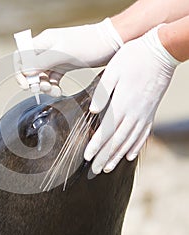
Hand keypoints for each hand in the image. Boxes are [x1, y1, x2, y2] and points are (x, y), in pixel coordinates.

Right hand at [14, 18, 122, 95]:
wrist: (110, 42)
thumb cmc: (89, 43)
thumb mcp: (64, 53)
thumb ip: (43, 62)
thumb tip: (26, 72)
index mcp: (43, 42)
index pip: (21, 56)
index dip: (20, 71)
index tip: (26, 84)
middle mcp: (46, 50)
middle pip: (30, 68)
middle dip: (34, 82)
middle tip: (44, 88)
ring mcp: (55, 58)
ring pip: (41, 75)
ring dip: (45, 86)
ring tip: (55, 91)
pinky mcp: (64, 65)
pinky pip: (52, 78)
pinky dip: (53, 86)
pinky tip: (59, 91)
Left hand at [84, 24, 179, 174]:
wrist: (161, 51)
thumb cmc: (133, 58)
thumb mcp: (112, 71)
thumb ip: (102, 93)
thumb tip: (93, 111)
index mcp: (122, 103)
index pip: (106, 131)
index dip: (96, 146)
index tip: (87, 158)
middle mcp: (134, 113)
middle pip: (117, 141)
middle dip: (104, 157)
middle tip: (94, 171)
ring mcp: (144, 114)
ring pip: (129, 141)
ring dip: (118, 156)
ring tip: (108, 168)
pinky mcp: (151, 112)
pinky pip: (144, 134)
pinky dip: (136, 147)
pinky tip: (130, 155)